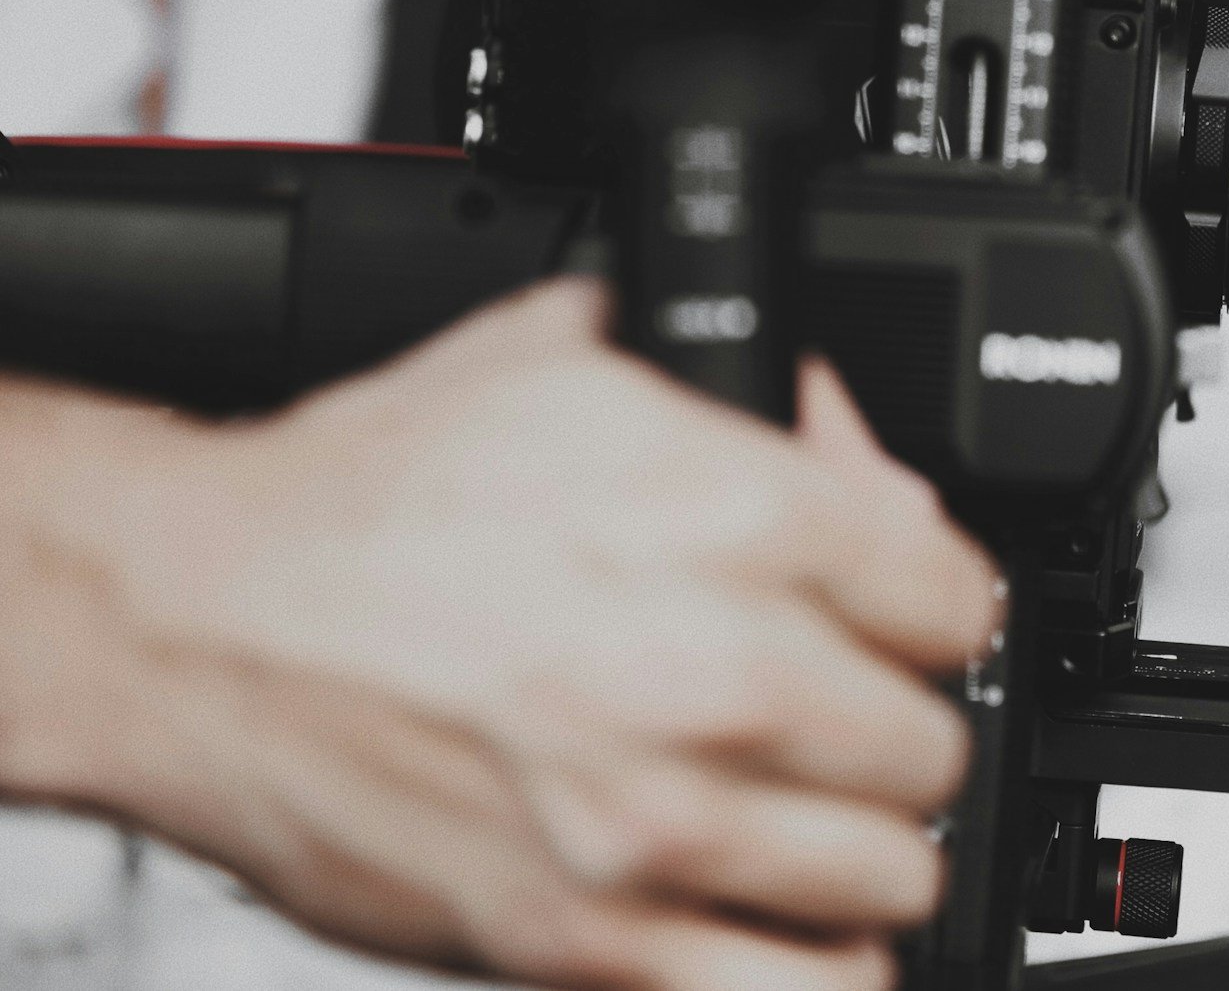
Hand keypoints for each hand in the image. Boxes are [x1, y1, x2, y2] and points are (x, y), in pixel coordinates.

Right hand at [0, 279, 997, 990]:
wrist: (201, 619)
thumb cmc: (373, 497)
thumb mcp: (585, 365)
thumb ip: (766, 403)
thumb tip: (867, 457)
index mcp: (739, 517)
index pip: (959, 600)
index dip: (926, 608)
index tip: (893, 624)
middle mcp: (720, 672)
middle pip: (932, 745)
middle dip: (889, 728)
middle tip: (830, 719)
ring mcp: (659, 820)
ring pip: (893, 873)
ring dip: (858, 848)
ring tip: (801, 815)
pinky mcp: (589, 938)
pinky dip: (809, 964)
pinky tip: (777, 918)